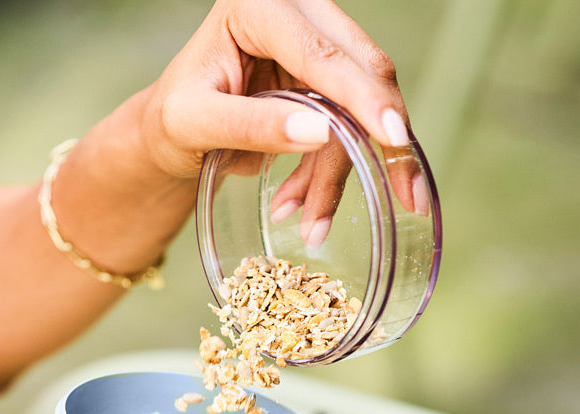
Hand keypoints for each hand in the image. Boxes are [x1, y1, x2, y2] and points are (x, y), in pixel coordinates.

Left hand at [139, 0, 425, 248]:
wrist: (171, 132)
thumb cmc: (172, 120)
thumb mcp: (195, 124)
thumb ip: (252, 124)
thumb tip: (321, 131)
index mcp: (258, 7)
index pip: (322, 53)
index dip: (363, 97)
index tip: (394, 138)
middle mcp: (296, 15)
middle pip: (363, 74)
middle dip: (385, 142)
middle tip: (408, 198)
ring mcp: (315, 48)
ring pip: (362, 110)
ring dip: (342, 175)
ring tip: (310, 226)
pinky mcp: (325, 84)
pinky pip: (350, 131)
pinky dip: (331, 176)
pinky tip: (303, 207)